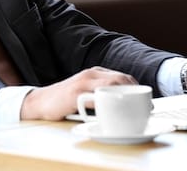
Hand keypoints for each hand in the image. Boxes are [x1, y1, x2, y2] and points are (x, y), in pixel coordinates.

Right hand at [20, 66, 136, 120]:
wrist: (40, 102)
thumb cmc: (65, 100)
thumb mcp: (86, 92)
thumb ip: (101, 93)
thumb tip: (123, 103)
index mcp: (95, 73)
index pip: (122, 76)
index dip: (136, 88)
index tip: (145, 101)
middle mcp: (91, 74)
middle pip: (120, 79)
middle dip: (135, 93)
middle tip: (143, 109)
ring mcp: (83, 82)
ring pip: (111, 85)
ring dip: (125, 98)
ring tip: (133, 111)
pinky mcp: (76, 93)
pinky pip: (96, 98)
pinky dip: (108, 105)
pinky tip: (114, 113)